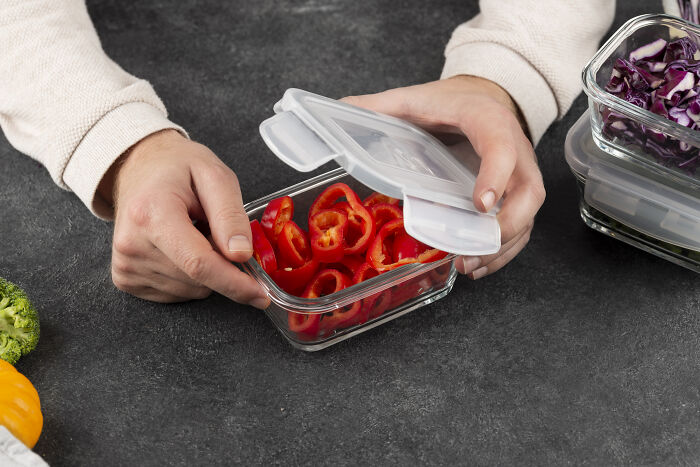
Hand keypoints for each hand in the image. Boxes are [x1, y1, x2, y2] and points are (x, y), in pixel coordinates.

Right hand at [103, 129, 269, 306]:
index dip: (234, 283)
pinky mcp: (126, 279)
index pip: (199, 264)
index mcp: (152, 214)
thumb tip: (241, 255)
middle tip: (214, 229)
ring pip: (191, 291)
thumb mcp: (215, 176)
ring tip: (194, 234)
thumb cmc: (177, 168)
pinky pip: (177, 293)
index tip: (260, 294)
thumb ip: (230, 216)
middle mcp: (132, 244)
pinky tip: (181, 247)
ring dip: (206, 269)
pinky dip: (190, 276)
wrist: (138, 168)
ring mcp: (126, 265)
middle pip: (198, 280)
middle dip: (222, 264)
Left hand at [343, 76, 544, 278]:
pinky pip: (523, 224)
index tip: (478, 205)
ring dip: (503, 246)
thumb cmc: (448, 101)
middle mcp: (515, 147)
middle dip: (507, 225)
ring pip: (529, 214)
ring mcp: (520, 172)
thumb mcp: (413, 98)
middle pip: (530, 190)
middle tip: (473, 248)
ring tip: (469, 265)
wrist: (482, 96)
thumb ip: (378, 105)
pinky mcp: (517, 191)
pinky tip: (477, 264)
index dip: (495, 176)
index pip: (501, 147)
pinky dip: (504, 249)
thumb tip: (338, 109)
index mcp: (487, 120)